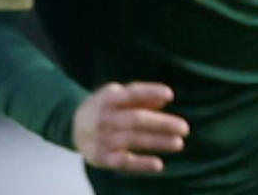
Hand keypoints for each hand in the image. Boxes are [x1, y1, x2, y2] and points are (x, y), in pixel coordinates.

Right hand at [72, 81, 189, 173]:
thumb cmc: (108, 108)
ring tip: (179, 143)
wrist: (73, 126)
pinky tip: (158, 164)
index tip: (170, 94)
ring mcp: (100, 138)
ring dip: (157, 142)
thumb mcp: (119, 96)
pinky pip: (122, 162)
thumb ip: (141, 96)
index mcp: (109, 99)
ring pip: (132, 140)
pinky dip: (140, 164)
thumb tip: (165, 98)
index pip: (131, 94)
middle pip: (135, 119)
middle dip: (161, 123)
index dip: (150, 92)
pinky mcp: (99, 157)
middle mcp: (103, 118)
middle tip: (184, 128)